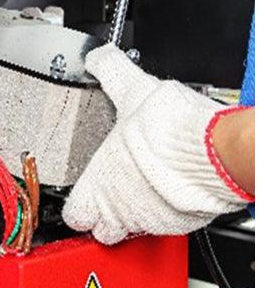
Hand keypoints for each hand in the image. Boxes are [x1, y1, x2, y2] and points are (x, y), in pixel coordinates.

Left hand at [62, 45, 252, 243]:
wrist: (213, 149)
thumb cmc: (167, 129)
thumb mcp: (131, 90)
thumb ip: (110, 72)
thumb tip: (99, 56)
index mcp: (97, 187)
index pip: (73, 215)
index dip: (78, 204)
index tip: (85, 189)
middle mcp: (119, 211)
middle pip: (103, 230)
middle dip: (107, 214)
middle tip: (114, 190)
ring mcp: (150, 221)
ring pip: (135, 229)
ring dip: (138, 211)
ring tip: (147, 183)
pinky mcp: (182, 224)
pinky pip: (168, 223)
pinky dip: (168, 208)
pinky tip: (173, 184)